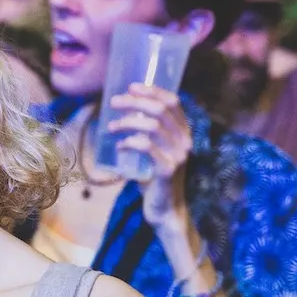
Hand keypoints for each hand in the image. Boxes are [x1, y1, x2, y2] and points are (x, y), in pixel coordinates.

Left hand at [108, 83, 191, 228]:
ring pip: (152, 126)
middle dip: (134, 102)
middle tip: (113, 103)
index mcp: (184, 132)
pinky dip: (128, 143)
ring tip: (110, 127)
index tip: (131, 87)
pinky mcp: (167, 169)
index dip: (153, 91)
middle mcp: (185, 141)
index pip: (173, 102)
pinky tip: (119, 146)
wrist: (164, 209)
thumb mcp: (155, 150)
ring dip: (127, 122)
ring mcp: (178, 155)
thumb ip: (148, 133)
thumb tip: (124, 111)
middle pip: (160, 110)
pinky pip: (146, 147)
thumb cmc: (155, 177)